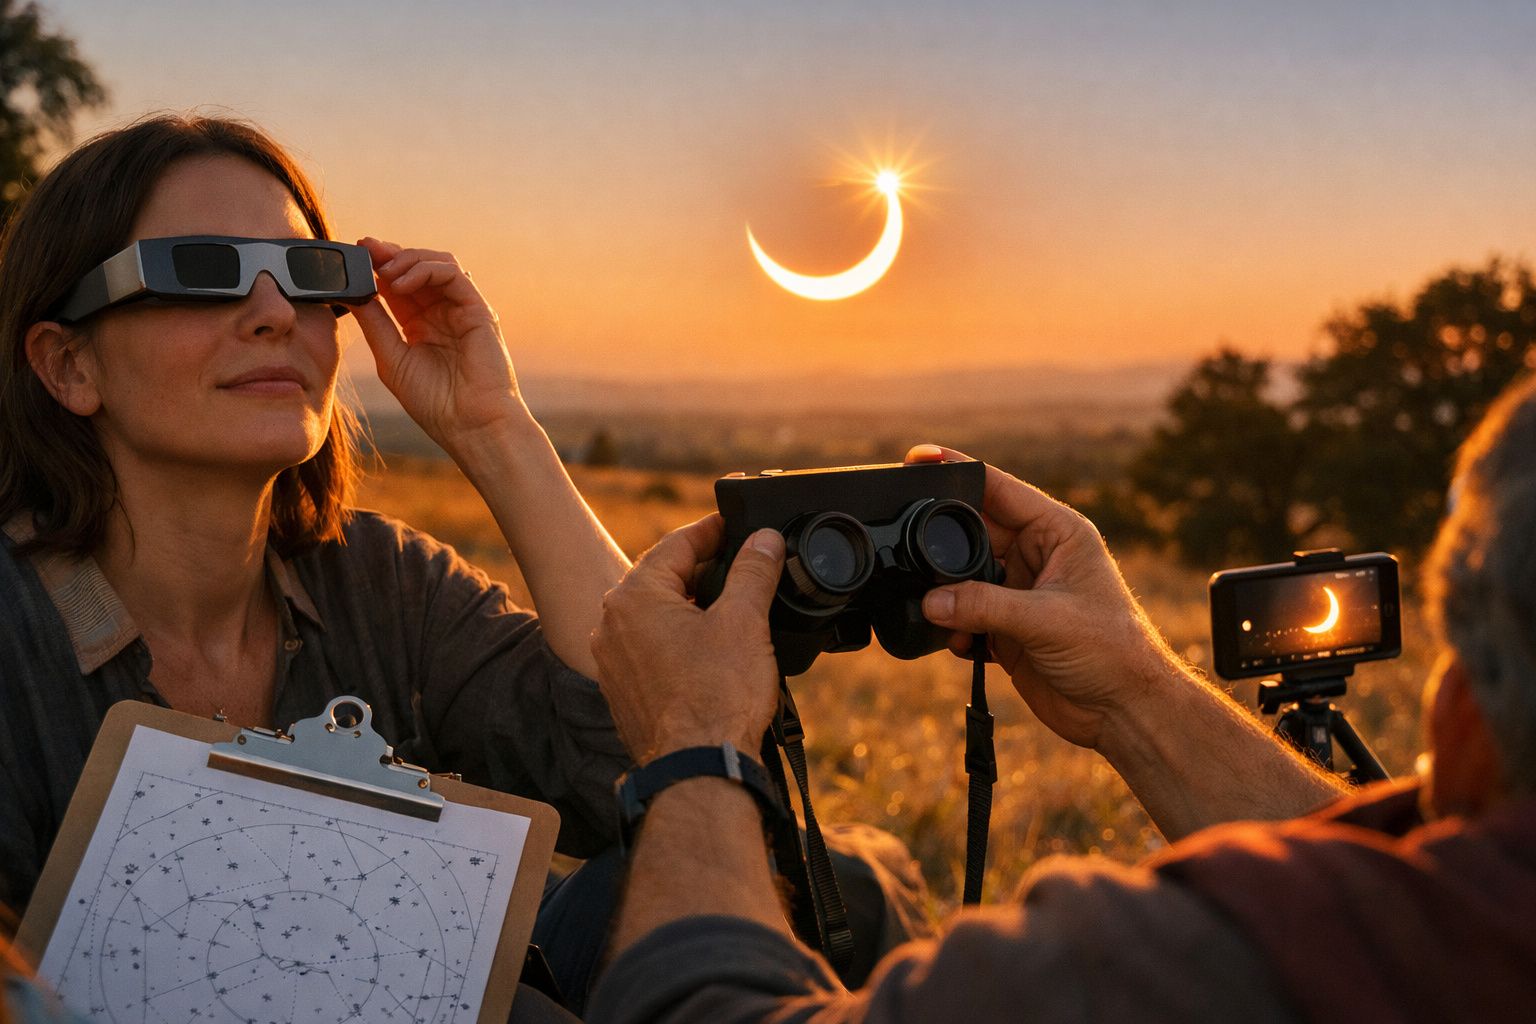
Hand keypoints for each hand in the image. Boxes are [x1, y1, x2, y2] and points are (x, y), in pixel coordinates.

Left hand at [352, 238, 528, 453]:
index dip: (376, 266)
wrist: (471, 427)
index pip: (397, 285)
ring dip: (407, 259)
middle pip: (416, 267)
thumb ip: (375, 323)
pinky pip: (452, 273)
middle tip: (364, 249)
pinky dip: (426, 270)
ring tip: (384, 272)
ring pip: (436, 263)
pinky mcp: (478, 309)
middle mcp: (442, 313)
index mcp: (421, 325)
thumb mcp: (392, 358)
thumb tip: (350, 292)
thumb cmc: (436, 403)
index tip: (353, 256)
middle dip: (388, 254)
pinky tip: (402, 283)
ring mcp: (462, 309)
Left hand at [591, 516, 785, 762]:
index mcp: (633, 597)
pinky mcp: (622, 692)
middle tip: (742, 563)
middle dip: (703, 570)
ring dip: (691, 606)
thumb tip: (765, 540)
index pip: (677, 544)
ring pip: (656, 615)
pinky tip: (710, 650)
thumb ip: (753, 572)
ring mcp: (612, 661)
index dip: (713, 530)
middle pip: (663, 578)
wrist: (697, 771)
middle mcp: (611, 625)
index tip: (738, 525)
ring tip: (732, 607)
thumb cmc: (716, 699)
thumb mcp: (744, 622)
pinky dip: (679, 640)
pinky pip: (651, 649)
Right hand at [909, 445, 1178, 750]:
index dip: (957, 471)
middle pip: (972, 532)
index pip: (998, 488)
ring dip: (945, 595)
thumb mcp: (1047, 620)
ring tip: (942, 615)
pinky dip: (952, 629)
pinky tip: (960, 645)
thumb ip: (984, 605)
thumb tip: (930, 602)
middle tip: (915, 556)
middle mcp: (1036, 555)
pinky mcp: (1006, 628)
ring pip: (961, 577)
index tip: (917, 458)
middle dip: (943, 545)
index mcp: (1057, 531)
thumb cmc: (1113, 653)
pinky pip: (963, 616)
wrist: (1124, 713)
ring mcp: (1018, 591)